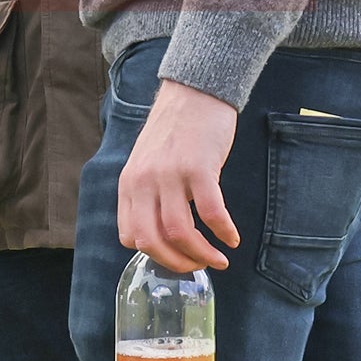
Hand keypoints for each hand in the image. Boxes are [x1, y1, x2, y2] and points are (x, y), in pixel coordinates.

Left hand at [117, 80, 239, 271]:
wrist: (194, 92)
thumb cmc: (175, 131)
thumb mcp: (147, 163)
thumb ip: (148, 194)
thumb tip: (164, 236)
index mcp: (129, 183)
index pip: (129, 235)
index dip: (153, 255)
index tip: (175, 258)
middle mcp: (143, 181)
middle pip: (152, 241)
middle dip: (177, 263)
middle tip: (199, 268)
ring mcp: (170, 174)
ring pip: (179, 232)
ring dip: (202, 254)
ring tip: (219, 260)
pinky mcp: (198, 167)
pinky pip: (211, 212)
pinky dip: (223, 231)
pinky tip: (232, 237)